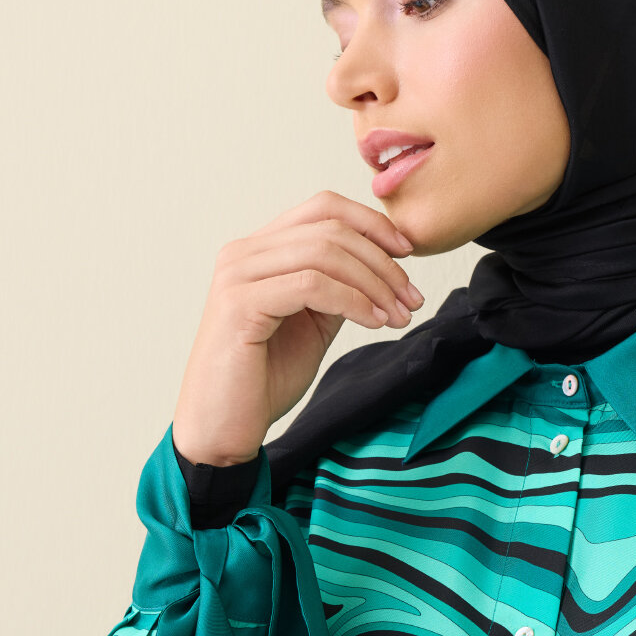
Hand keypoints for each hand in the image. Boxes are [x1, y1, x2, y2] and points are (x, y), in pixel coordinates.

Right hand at [171, 189, 424, 466]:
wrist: (223, 428)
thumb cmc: (262, 380)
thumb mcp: (312, 324)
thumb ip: (336, 289)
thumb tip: (378, 266)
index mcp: (260, 250)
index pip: (323, 208)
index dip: (372, 223)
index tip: (408, 253)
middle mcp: (243, 253)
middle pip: (330, 228)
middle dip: (382, 261)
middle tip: (412, 298)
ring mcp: (238, 275)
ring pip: (324, 253)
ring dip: (374, 283)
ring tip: (399, 315)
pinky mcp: (240, 304)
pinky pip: (312, 286)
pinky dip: (353, 301)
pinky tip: (374, 322)